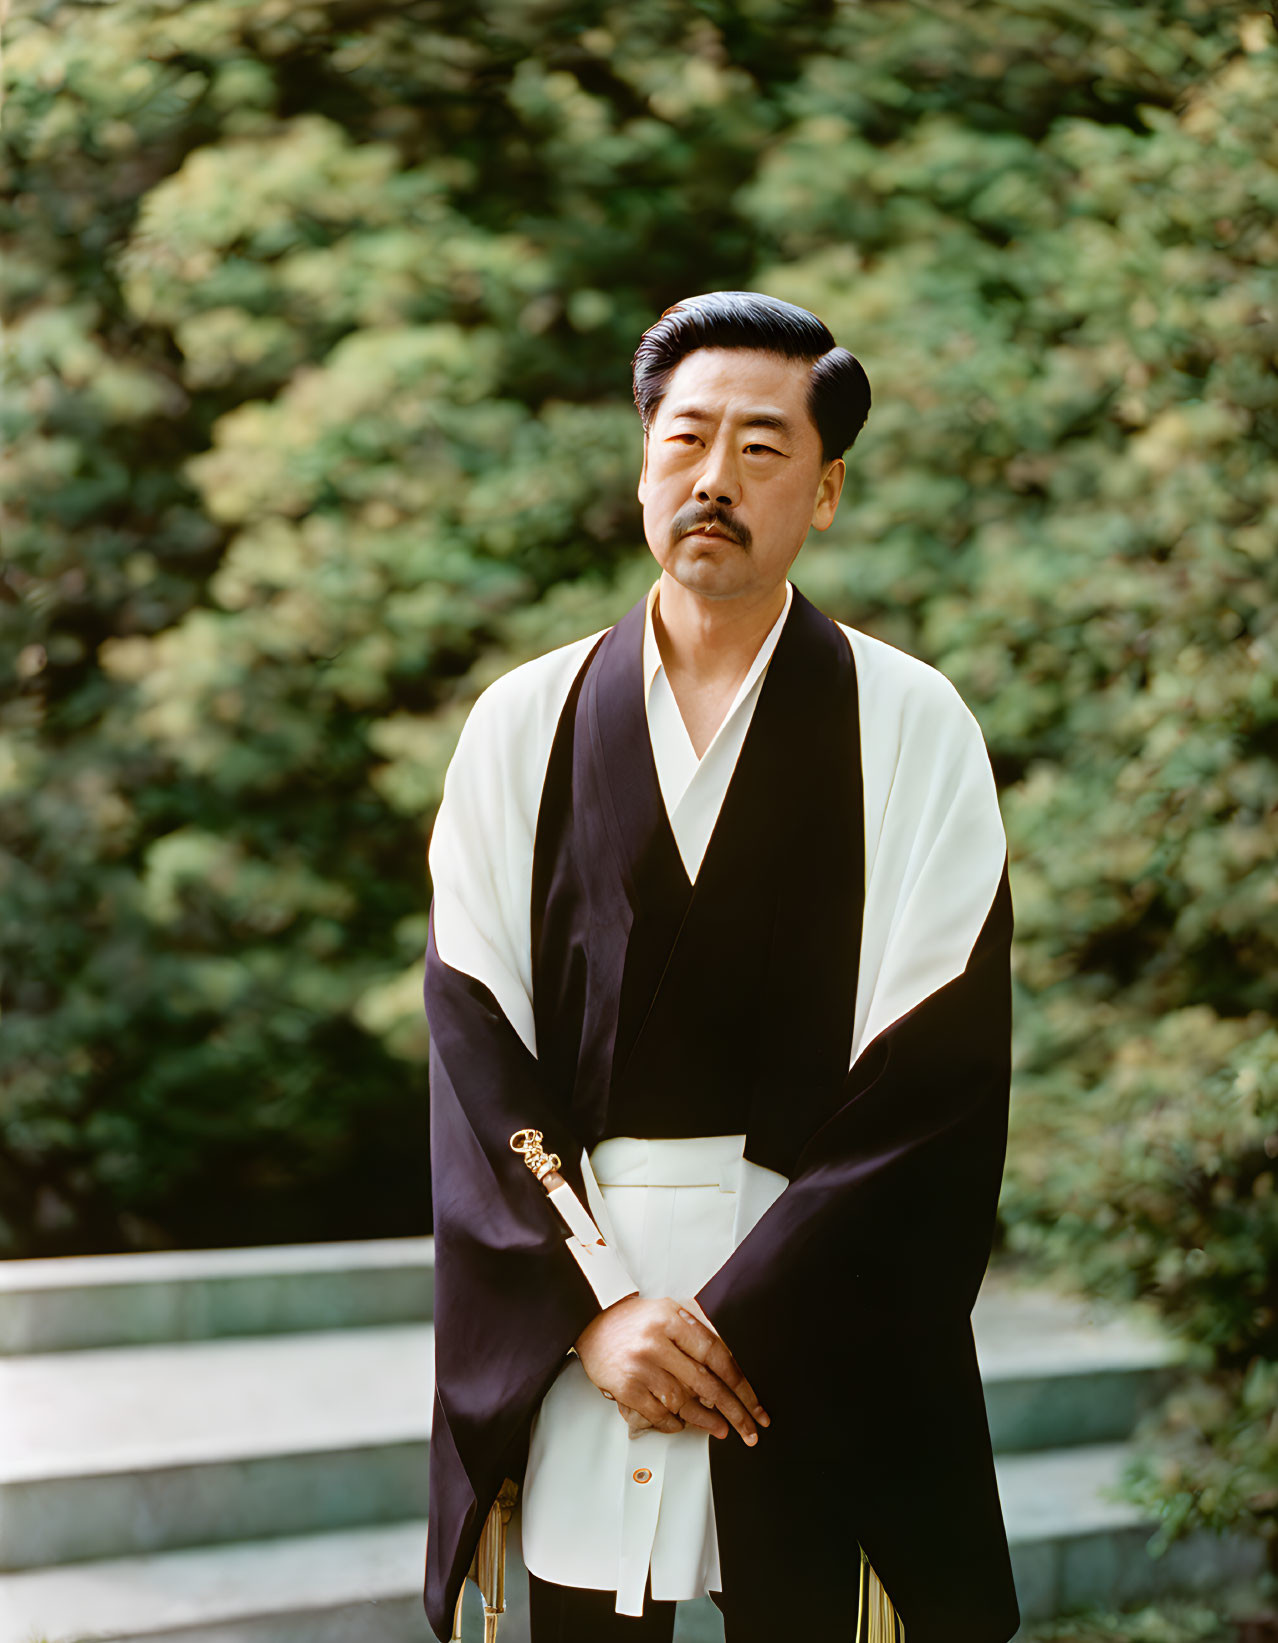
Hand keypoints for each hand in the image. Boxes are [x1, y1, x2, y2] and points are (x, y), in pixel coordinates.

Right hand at [573, 1295, 768, 1445]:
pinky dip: (674, 1423)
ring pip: (683, 1402)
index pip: (716, 1355)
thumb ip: (696, 1334)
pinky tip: (683, 1424)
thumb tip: (731, 1368)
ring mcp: (640, 1366)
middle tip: (750, 1429)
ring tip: (722, 1430)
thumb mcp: (669, 1313)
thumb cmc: (635, 1320)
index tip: (754, 1404)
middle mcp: (657, 1342)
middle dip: (733, 1411)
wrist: (591, 1320)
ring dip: (706, 1421)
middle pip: (705, 1383)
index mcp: (673, 1320)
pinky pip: (658, 1413)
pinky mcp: (625, 1386)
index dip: (740, 1384)